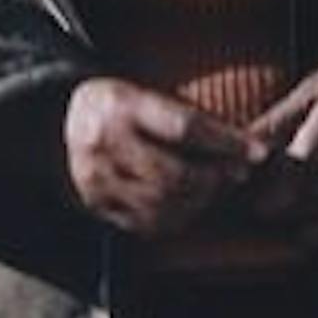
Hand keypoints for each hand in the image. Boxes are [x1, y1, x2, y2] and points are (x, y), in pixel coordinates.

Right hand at [63, 76, 269, 237]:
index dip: (227, 143)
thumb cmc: (117, 105)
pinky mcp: (94, 204)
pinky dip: (175, 218)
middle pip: (175, 174)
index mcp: (120, 105)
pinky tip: (188, 207)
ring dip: (198, 202)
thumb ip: (184, 118)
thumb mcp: (143, 95)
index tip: (259, 152)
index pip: (185, 127)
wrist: (59, 122)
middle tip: (234, 175)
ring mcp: (95, 178)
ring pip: (163, 203)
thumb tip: (241, 147)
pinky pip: (144, 222)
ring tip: (213, 190)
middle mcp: (104, 142)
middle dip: (214, 179)